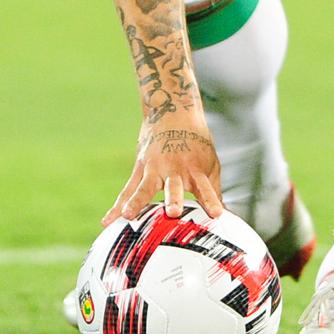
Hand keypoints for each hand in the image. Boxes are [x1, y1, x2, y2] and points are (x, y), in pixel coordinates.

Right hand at [104, 112, 223, 224]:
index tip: (217, 214)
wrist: (172, 112)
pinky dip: (118, 205)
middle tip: (172, 211)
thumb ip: (213, 189)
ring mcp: (154, 168)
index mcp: (195, 169)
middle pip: (174, 186)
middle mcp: (174, 169)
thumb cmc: (195, 142)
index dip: (211, 200)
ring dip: (137, 202)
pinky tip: (108, 221)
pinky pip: (128, 190)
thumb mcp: (209, 162)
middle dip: (173, 198)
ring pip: (144, 188)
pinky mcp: (140, 168)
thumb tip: (225, 215)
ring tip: (128, 216)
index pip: (206, 187)